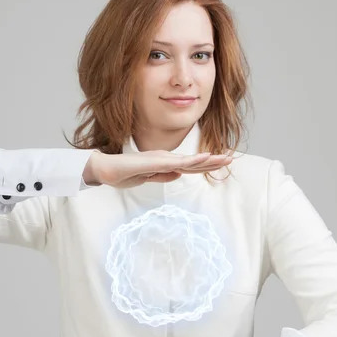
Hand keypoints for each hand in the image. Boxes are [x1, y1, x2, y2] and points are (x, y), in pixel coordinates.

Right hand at [83, 150, 231, 187]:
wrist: (105, 169)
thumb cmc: (122, 173)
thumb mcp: (146, 178)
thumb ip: (162, 176)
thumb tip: (179, 175)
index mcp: (164, 164)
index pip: (190, 166)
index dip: (206, 165)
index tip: (221, 164)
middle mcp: (166, 159)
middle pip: (194, 162)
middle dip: (213, 161)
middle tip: (231, 159)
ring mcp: (162, 159)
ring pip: (190, 160)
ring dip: (209, 160)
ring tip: (225, 158)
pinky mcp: (156, 161)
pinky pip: (178, 161)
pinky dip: (193, 160)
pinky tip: (205, 158)